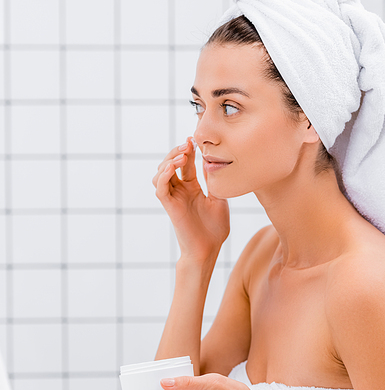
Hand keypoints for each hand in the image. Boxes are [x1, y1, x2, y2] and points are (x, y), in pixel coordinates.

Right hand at [153, 137, 229, 262]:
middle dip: (177, 152)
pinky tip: (172, 167)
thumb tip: (212, 162)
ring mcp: (174, 198)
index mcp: (192, 188)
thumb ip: (213, 182)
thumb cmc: (215, 229)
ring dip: (168, 162)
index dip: (188, 151)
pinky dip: (163, 176)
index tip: (193, 139)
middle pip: (170, 165)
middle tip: (188, 144)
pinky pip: (160, 188)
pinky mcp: (170, 206)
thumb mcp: (219, 199)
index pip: (186, 164)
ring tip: (181, 155)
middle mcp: (180, 191)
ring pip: (161, 174)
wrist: (209, 249)